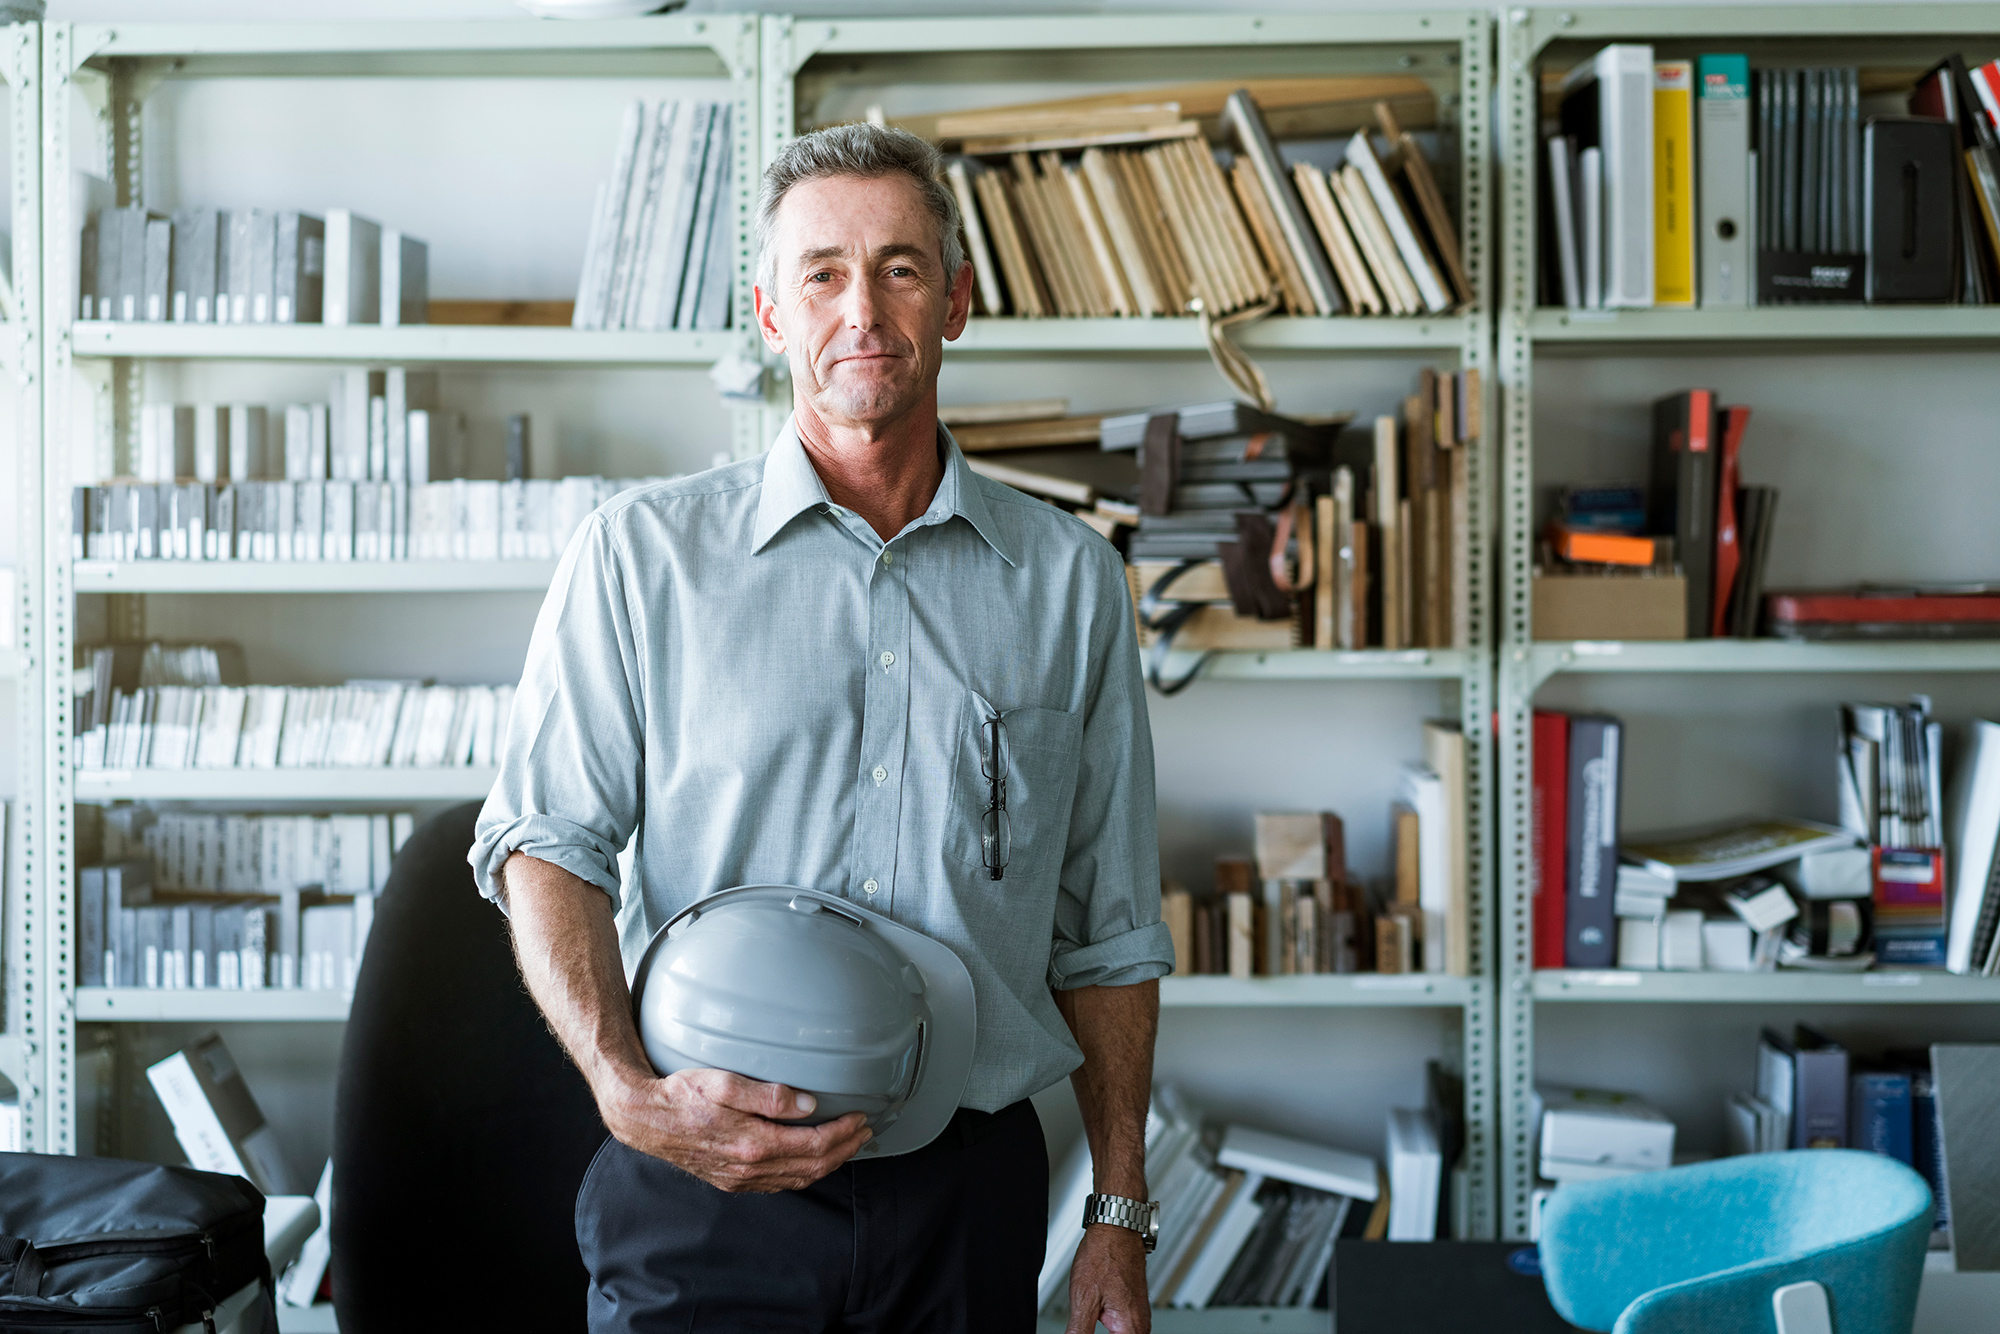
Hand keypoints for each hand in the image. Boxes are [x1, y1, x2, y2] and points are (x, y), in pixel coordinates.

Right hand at [603, 1066, 871, 1193]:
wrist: (645, 1120)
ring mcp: (741, 1178)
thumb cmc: (682, 1095)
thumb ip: (769, 1095)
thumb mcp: (724, 1083)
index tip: (860, 1118)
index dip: (843, 1133)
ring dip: (828, 1163)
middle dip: (844, 1149)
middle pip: (812, 1166)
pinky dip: (803, 1173)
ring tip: (847, 1145)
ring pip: (798, 1178)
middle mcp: (750, 1168)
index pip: (814, 1145)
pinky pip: (779, 1184)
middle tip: (864, 1132)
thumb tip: (809, 1104)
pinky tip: (810, 1160)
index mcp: (753, 1143)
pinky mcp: (732, 1180)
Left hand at [1065, 1224, 1150, 1333]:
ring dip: (1098, 1332)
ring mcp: (1138, 1316)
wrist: (1116, 1228)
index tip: (1081, 1333)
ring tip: (1085, 1324)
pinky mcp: (1133, 1308)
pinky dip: (1108, 1331)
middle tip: (1080, 1328)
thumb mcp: (1084, 1298)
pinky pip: (1122, 1329)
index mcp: (1131, 1329)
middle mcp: (1139, 1325)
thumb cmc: (1104, 1255)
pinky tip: (1092, 1323)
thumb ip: (1079, 1332)